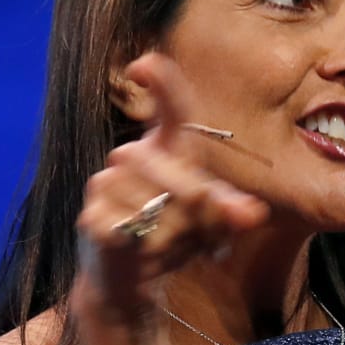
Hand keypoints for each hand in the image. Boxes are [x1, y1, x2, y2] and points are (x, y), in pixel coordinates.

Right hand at [72, 53, 269, 319]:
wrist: (131, 278)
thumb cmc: (174, 235)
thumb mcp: (210, 222)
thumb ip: (229, 212)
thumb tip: (253, 213)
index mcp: (165, 148)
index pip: (172, 110)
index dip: (162, 84)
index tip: (143, 66)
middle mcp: (131, 158)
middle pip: (176, 172)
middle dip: (196, 209)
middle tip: (199, 233)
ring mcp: (106, 185)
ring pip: (153, 205)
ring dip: (173, 234)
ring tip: (171, 246)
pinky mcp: (91, 218)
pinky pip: (128, 229)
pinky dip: (146, 249)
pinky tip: (144, 254)